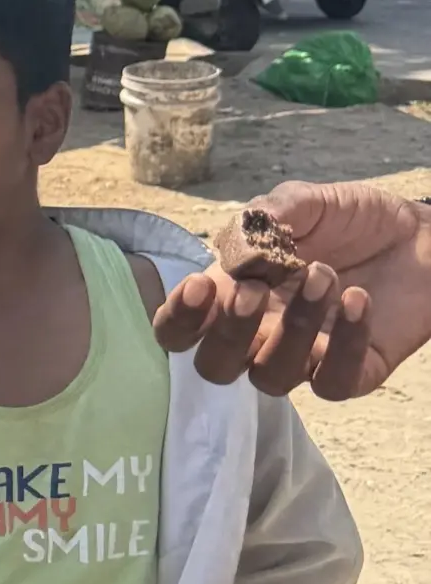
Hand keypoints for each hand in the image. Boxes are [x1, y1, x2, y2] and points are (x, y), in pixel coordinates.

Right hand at [153, 181, 430, 397]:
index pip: (179, 330)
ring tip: (326, 276)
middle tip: (255, 290)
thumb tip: (236, 248)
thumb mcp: (303, 201)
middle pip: (215, 367)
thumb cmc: (353, 220)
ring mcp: (305, 358)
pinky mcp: (353, 372)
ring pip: (271, 378)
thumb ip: (265, 215)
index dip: (177, 319)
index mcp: (233, 295)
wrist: (423, 235)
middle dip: (228, 333)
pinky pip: (332, 382)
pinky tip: (358, 300)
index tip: (200, 285)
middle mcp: (260, 335)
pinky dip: (344, 344)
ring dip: (292, 329)